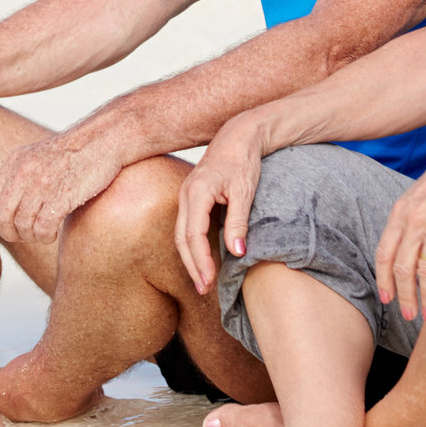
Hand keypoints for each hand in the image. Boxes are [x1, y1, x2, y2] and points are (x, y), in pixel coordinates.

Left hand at [0, 131, 124, 247]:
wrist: (104, 139)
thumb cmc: (74, 153)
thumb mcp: (38, 157)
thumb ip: (19, 178)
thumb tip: (4, 210)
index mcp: (16, 162)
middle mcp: (25, 172)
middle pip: (1, 215)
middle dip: (9, 234)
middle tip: (22, 237)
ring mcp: (43, 183)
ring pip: (22, 224)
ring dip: (31, 236)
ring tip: (42, 234)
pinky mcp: (63, 194)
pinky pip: (43, 227)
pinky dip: (45, 236)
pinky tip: (53, 233)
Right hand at [174, 116, 265, 294]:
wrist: (239, 136)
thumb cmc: (244, 161)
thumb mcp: (245, 192)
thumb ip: (239, 222)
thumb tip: (237, 253)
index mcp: (197, 193)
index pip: (194, 235)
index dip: (201, 261)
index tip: (210, 282)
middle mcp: (185, 194)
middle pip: (181, 238)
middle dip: (192, 266)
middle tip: (204, 290)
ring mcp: (185, 194)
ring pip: (180, 234)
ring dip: (190, 258)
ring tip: (202, 281)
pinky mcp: (190, 196)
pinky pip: (185, 226)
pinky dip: (191, 245)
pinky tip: (201, 259)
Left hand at [373, 130, 425, 321]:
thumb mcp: (415, 196)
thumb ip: (406, 221)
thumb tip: (401, 246)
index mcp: (399, 214)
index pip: (384, 254)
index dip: (384, 280)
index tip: (386, 298)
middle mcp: (414, 222)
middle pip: (402, 269)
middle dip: (404, 296)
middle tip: (409, 315)